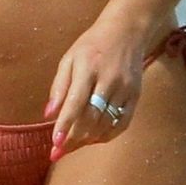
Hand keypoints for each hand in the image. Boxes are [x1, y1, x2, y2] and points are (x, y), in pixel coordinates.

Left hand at [45, 23, 144, 162]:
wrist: (127, 32)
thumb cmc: (92, 45)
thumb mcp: (69, 59)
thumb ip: (59, 86)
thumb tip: (48, 114)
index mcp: (88, 68)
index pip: (76, 103)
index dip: (65, 125)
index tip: (55, 144)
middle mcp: (109, 80)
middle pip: (91, 118)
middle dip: (73, 139)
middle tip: (58, 153)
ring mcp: (125, 89)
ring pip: (106, 123)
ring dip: (88, 140)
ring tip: (72, 147)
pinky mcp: (136, 96)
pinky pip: (122, 123)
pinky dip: (107, 135)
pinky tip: (93, 139)